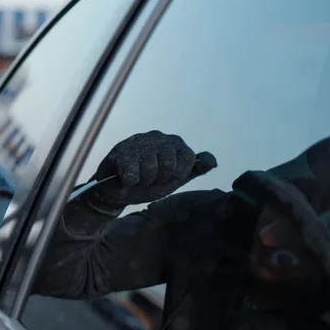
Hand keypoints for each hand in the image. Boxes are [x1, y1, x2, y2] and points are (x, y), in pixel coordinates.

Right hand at [90, 130, 216, 210]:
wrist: (117, 192)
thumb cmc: (147, 183)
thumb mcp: (174, 178)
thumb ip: (193, 169)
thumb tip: (211, 161)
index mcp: (173, 143)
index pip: (188, 157)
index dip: (178, 174)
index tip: (167, 178)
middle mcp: (157, 137)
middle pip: (169, 163)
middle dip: (159, 179)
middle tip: (150, 180)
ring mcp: (138, 142)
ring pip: (149, 167)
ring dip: (143, 180)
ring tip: (138, 179)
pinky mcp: (120, 150)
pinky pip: (131, 171)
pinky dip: (129, 181)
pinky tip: (126, 179)